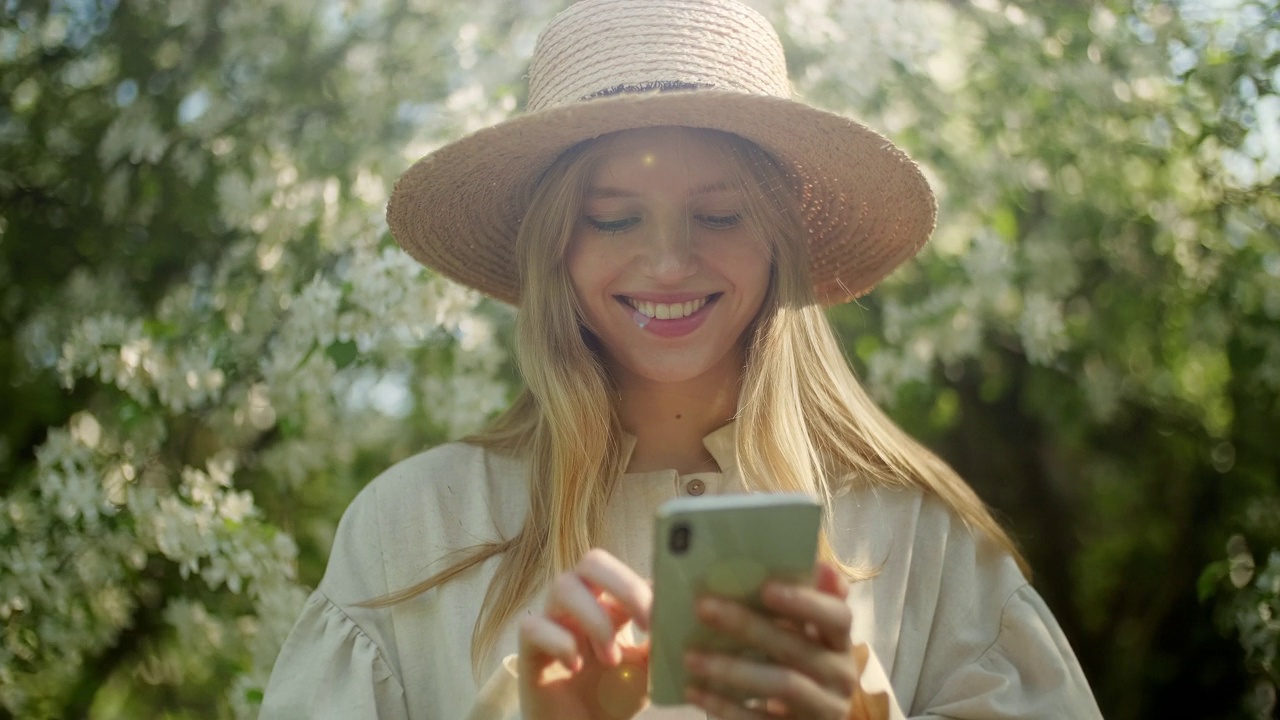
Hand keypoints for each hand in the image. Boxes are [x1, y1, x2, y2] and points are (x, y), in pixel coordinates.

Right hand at [517, 549, 652, 719]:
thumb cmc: (614, 697)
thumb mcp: (649, 668)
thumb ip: (662, 639)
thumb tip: (685, 612)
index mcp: (609, 603)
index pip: (626, 571)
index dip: (648, 587)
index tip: (668, 616)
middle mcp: (579, 604)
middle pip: (593, 562)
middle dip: (625, 586)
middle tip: (647, 623)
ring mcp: (552, 623)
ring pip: (562, 586)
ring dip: (595, 620)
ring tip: (611, 659)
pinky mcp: (529, 650)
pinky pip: (533, 626)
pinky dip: (559, 643)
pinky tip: (576, 667)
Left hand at [682, 561, 886, 718]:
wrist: (809, 719)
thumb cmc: (801, 664)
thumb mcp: (806, 634)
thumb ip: (803, 602)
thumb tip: (814, 566)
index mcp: (840, 642)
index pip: (838, 617)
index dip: (806, 602)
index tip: (767, 587)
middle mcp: (840, 675)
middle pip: (796, 648)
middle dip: (748, 626)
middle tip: (703, 606)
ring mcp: (822, 708)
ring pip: (780, 685)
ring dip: (731, 668)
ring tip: (691, 656)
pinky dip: (724, 706)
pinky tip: (694, 691)